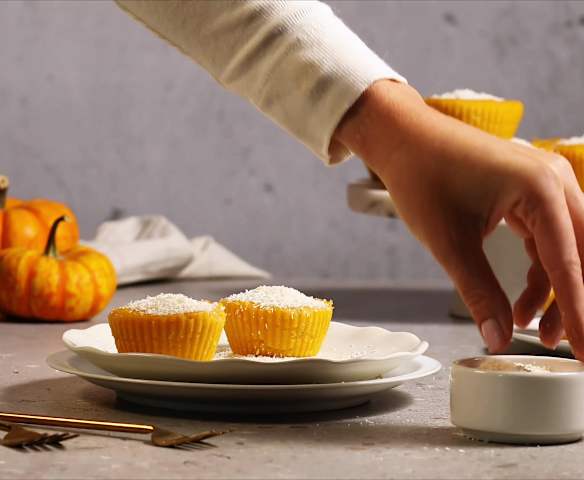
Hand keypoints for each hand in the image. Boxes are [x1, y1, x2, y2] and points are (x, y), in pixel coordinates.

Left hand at [335, 80, 583, 358]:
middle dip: (572, 303)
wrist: (404, 139)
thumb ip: (479, 293)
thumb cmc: (422, 179)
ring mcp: (544, 183)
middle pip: (580, 254)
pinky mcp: (530, 190)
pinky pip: (547, 238)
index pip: (569, 264)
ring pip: (566, 249)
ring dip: (554, 291)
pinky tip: (523, 302)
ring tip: (530, 327)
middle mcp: (554, 181)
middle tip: (564, 345)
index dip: (577, 314)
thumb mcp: (450, 243)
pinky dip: (539, 271)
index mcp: (541, 189)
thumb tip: (498, 339)